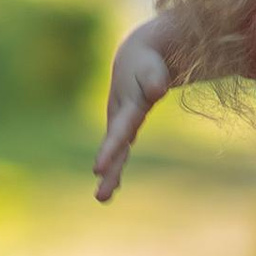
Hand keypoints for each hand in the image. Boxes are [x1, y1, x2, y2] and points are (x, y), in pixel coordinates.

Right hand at [94, 24, 173, 200]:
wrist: (135, 57)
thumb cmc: (146, 63)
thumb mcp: (151, 67)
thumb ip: (154, 79)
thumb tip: (158, 91)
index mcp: (126, 107)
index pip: (119, 133)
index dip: (110, 151)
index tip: (98, 169)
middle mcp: (119, 118)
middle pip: (114, 148)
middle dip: (109, 170)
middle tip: (100, 197)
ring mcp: (120, 124)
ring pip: (115, 152)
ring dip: (110, 174)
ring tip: (102, 198)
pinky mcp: (124, 127)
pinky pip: (119, 150)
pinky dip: (115, 168)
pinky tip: (112, 188)